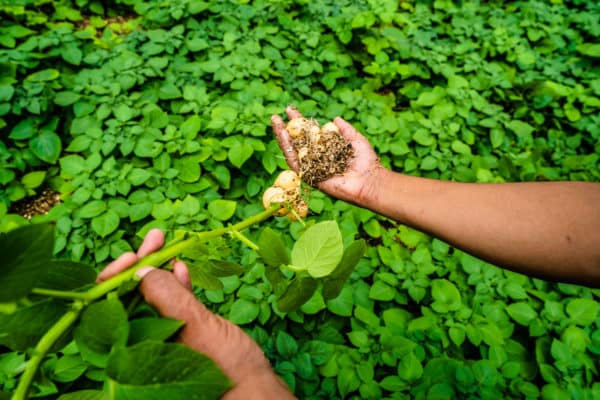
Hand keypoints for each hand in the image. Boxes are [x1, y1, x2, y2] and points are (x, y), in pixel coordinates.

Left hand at [97, 229, 294, 399]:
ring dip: (158, 267)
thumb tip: (139, 269)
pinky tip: (181, 268)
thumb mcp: (196, 328)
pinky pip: (172, 303)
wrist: (255, 389)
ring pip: (151, 295)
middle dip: (141, 262)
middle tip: (156, 237)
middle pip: (129, 294)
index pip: (108, 306)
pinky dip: (175, 283)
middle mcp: (141, 341)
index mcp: (132, 347)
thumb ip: (168, 297)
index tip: (136, 254)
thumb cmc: (227, 367)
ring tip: (167, 242)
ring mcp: (161, 337)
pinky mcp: (183, 333)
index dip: (118, 274)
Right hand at [271, 105, 382, 206]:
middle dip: (285, 129)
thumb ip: (345, 129)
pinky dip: (288, 150)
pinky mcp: (310, 177)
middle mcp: (317, 159)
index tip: (290, 109)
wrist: (370, 179)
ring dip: (282, 137)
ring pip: (292, 151)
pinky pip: (295, 163)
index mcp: (326, 149)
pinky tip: (283, 136)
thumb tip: (335, 119)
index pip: (309, 134)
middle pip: (296, 142)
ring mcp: (312, 168)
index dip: (299, 122)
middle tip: (275, 116)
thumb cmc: (366, 162)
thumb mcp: (355, 139)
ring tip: (275, 122)